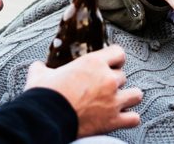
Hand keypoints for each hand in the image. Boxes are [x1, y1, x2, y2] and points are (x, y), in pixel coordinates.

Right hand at [25, 45, 142, 136]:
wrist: (47, 118)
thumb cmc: (45, 94)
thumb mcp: (40, 74)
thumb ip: (42, 68)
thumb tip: (38, 67)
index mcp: (93, 63)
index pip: (118, 53)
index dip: (114, 59)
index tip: (109, 64)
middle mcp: (107, 79)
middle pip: (123, 76)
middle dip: (114, 82)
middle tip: (103, 88)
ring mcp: (113, 100)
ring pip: (136, 94)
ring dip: (128, 97)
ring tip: (120, 100)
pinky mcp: (113, 120)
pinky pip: (134, 118)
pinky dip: (129, 118)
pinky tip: (123, 117)